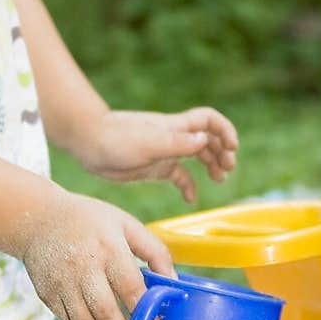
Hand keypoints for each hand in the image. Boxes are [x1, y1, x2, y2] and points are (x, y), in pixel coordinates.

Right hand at [19, 186, 174, 319]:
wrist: (38, 218)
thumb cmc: (89, 220)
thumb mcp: (126, 224)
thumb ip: (155, 251)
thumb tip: (173, 283)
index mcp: (108, 246)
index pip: (130, 288)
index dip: (145, 315)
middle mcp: (83, 265)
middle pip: (106, 313)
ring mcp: (62, 282)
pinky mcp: (47, 294)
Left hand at [78, 107, 238, 204]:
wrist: (88, 143)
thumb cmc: (115, 139)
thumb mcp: (148, 144)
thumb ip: (177, 143)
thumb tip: (205, 139)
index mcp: (174, 127)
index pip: (208, 121)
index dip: (224, 130)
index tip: (232, 148)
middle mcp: (173, 137)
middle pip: (207, 139)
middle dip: (222, 151)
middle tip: (226, 169)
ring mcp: (164, 152)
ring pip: (196, 156)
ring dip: (211, 165)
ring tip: (219, 179)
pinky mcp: (154, 166)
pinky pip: (178, 175)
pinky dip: (188, 185)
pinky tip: (190, 198)